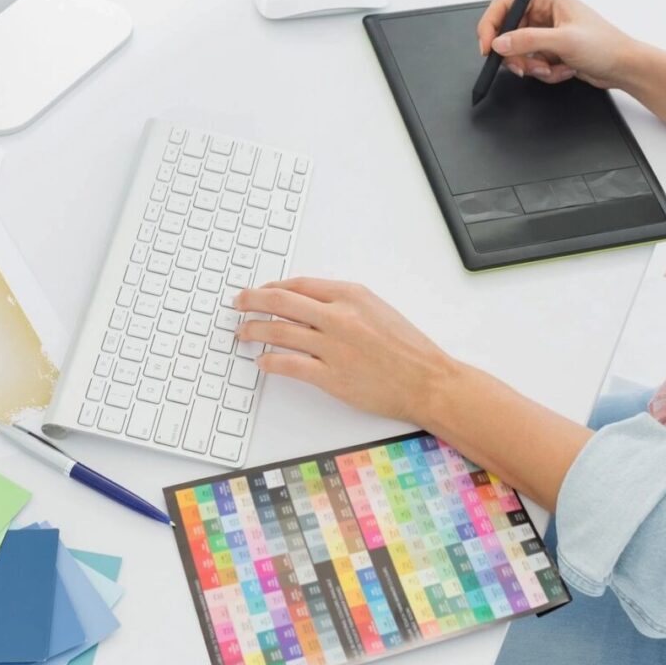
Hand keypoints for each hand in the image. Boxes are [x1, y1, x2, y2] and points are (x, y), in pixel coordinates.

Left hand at [234, 279, 459, 427]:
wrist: (427, 380)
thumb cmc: (407, 348)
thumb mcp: (377, 309)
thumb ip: (344, 303)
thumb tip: (308, 302)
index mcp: (351, 296)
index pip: (299, 285)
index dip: (272, 287)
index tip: (261, 292)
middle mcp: (339, 317)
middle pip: (280, 302)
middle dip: (252, 301)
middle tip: (238, 304)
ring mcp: (333, 347)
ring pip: (279, 332)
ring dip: (254, 331)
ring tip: (242, 333)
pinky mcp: (331, 377)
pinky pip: (289, 365)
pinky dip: (270, 361)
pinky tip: (262, 361)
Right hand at [476, 0, 635, 88]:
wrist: (623, 67)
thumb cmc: (605, 45)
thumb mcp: (563, 41)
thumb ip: (527, 40)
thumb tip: (500, 42)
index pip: (504, 5)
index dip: (491, 26)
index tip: (487, 47)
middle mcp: (544, 11)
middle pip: (508, 33)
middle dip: (518, 55)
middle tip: (527, 67)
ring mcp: (546, 31)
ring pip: (519, 52)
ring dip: (533, 65)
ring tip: (553, 67)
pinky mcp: (550, 49)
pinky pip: (532, 63)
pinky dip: (545, 71)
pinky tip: (564, 68)